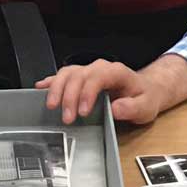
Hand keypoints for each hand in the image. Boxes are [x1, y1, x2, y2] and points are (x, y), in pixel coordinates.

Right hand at [37, 55, 186, 124]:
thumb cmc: (145, 98)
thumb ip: (133, 108)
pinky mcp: (81, 77)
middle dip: (69, 97)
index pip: (97, 77)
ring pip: (67, 73)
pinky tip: (40, 88)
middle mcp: (100, 68)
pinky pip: (63, 75)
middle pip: (78, 76)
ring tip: (51, 107)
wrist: (145, 90)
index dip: (87, 93)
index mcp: (116, 72)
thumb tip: (116, 108)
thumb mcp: (146, 106)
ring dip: (57, 89)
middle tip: (66, 118)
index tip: (82, 112)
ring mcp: (89, 71)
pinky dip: (51, 81)